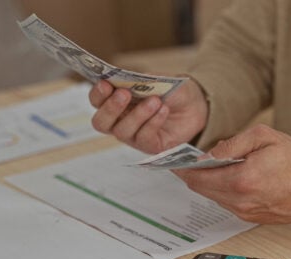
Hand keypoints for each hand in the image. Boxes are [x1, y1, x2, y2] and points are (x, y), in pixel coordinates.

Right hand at [89, 78, 207, 153]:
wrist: (194, 104)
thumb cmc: (170, 91)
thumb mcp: (156, 80)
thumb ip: (139, 80)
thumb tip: (124, 79)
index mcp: (115, 101)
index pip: (96, 101)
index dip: (98, 94)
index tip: (106, 83)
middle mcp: (120, 121)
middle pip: (101, 123)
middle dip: (111, 108)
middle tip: (124, 94)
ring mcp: (133, 136)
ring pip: (122, 131)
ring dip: (137, 114)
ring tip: (155, 100)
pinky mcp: (150, 146)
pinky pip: (144, 138)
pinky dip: (153, 122)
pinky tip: (163, 110)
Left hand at [173, 125, 290, 223]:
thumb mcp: (264, 137)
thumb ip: (232, 143)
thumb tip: (208, 154)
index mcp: (242, 179)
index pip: (199, 177)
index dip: (183, 169)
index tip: (173, 162)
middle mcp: (240, 201)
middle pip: (202, 189)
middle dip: (193, 175)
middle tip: (184, 163)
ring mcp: (245, 213)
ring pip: (214, 197)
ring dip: (208, 184)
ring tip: (206, 169)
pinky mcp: (251, 218)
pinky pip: (227, 204)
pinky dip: (223, 191)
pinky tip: (227, 179)